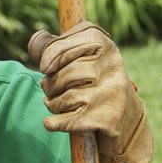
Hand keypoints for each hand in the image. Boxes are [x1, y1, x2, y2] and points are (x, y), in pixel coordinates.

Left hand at [27, 20, 152, 162]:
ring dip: (52, 104)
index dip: (47, 57)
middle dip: (50, 84)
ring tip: (53, 103)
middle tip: (48, 89)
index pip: (63, 47)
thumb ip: (58, 48)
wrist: (125, 115)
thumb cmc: (95, 83)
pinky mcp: (108, 118)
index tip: (45, 67)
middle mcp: (112, 66)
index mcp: (105, 45)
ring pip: (67, 98)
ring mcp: (111, 93)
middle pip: (64, 74)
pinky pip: (69, 121)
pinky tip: (49, 122)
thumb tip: (36, 40)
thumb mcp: (83, 59)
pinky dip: (53, 123)